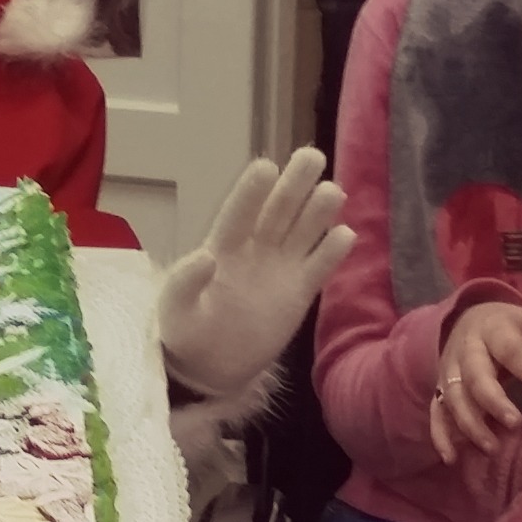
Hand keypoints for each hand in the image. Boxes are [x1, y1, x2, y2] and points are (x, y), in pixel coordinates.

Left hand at [156, 148, 357, 396]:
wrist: (210, 366)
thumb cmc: (186, 329)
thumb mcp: (176, 309)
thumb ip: (185, 284)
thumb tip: (205, 257)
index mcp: (222, 245)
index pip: (239, 213)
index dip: (252, 192)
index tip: (266, 167)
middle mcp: (256, 247)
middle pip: (278, 209)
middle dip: (294, 183)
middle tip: (312, 155)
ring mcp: (280, 267)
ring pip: (303, 230)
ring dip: (318, 210)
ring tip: (333, 191)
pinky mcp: (300, 291)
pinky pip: (319, 267)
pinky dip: (332, 252)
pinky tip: (346, 234)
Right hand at [430, 300, 521, 463]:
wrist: (470, 319)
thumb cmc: (512, 330)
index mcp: (494, 329)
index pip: (512, 351)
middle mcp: (467, 350)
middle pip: (475, 375)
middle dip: (493, 401)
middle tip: (515, 423)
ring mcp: (449, 370)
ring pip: (453, 398)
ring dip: (471, 424)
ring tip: (493, 448)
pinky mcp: (439, 389)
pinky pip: (435, 413)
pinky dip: (440, 437)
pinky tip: (452, 459)